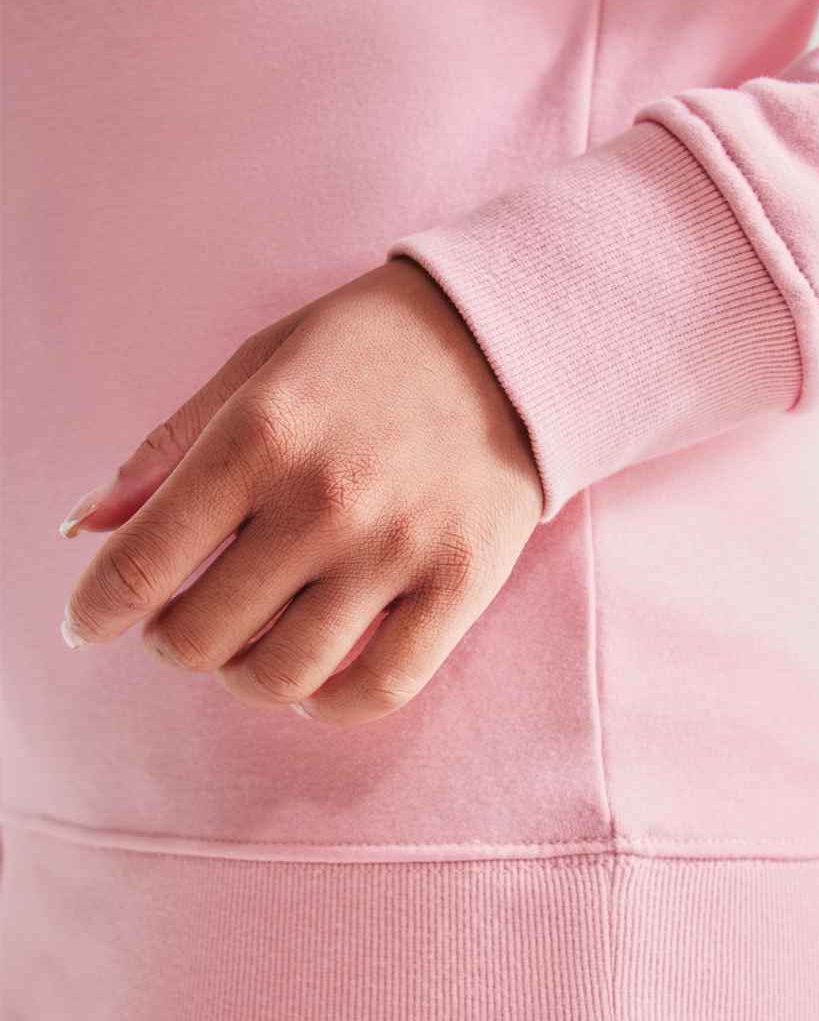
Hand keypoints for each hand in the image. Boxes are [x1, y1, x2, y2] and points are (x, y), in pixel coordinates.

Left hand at [59, 257, 543, 726]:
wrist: (505, 340)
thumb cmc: (367, 347)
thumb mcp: (256, 365)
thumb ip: (167, 448)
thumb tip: (86, 529)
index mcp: (260, 434)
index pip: (142, 564)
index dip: (95, 610)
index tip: (87, 623)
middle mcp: (324, 499)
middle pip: (203, 636)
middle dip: (172, 639)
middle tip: (187, 614)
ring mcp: (398, 548)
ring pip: (283, 676)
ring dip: (244, 675)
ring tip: (252, 642)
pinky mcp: (461, 582)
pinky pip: (380, 690)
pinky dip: (330, 704)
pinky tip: (317, 676)